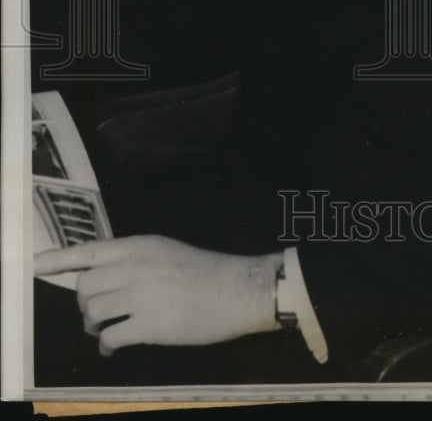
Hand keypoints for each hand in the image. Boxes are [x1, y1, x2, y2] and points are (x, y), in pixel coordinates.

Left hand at [35, 235, 282, 355]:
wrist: (235, 290)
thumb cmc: (204, 271)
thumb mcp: (166, 252)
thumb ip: (135, 260)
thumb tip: (104, 279)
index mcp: (140, 246)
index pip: (89, 251)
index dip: (58, 259)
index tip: (33, 265)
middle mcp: (135, 267)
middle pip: (85, 287)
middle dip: (86, 303)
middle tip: (99, 313)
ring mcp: (141, 296)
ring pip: (92, 313)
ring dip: (94, 326)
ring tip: (106, 330)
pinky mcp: (149, 326)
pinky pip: (110, 338)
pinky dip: (107, 346)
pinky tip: (114, 348)